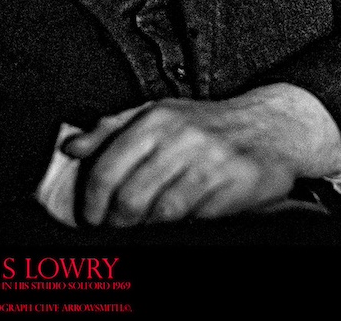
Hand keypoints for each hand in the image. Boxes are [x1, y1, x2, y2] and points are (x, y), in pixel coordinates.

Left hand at [62, 84, 340, 226]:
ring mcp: (210, 160)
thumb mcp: (155, 115)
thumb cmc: (203, 124)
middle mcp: (181, 137)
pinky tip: (180, 217)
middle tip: (113, 226)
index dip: (91, 200)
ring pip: (162, 211)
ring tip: (145, 221)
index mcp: (155, 118)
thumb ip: (109, 130)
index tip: (88, 216)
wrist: (270, 126)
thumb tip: (70, 148)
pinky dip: (182, 223)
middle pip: (130, 196)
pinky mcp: (236, 183)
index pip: (108, 168)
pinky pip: (196, 217)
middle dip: (115, 220)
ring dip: (148, 224)